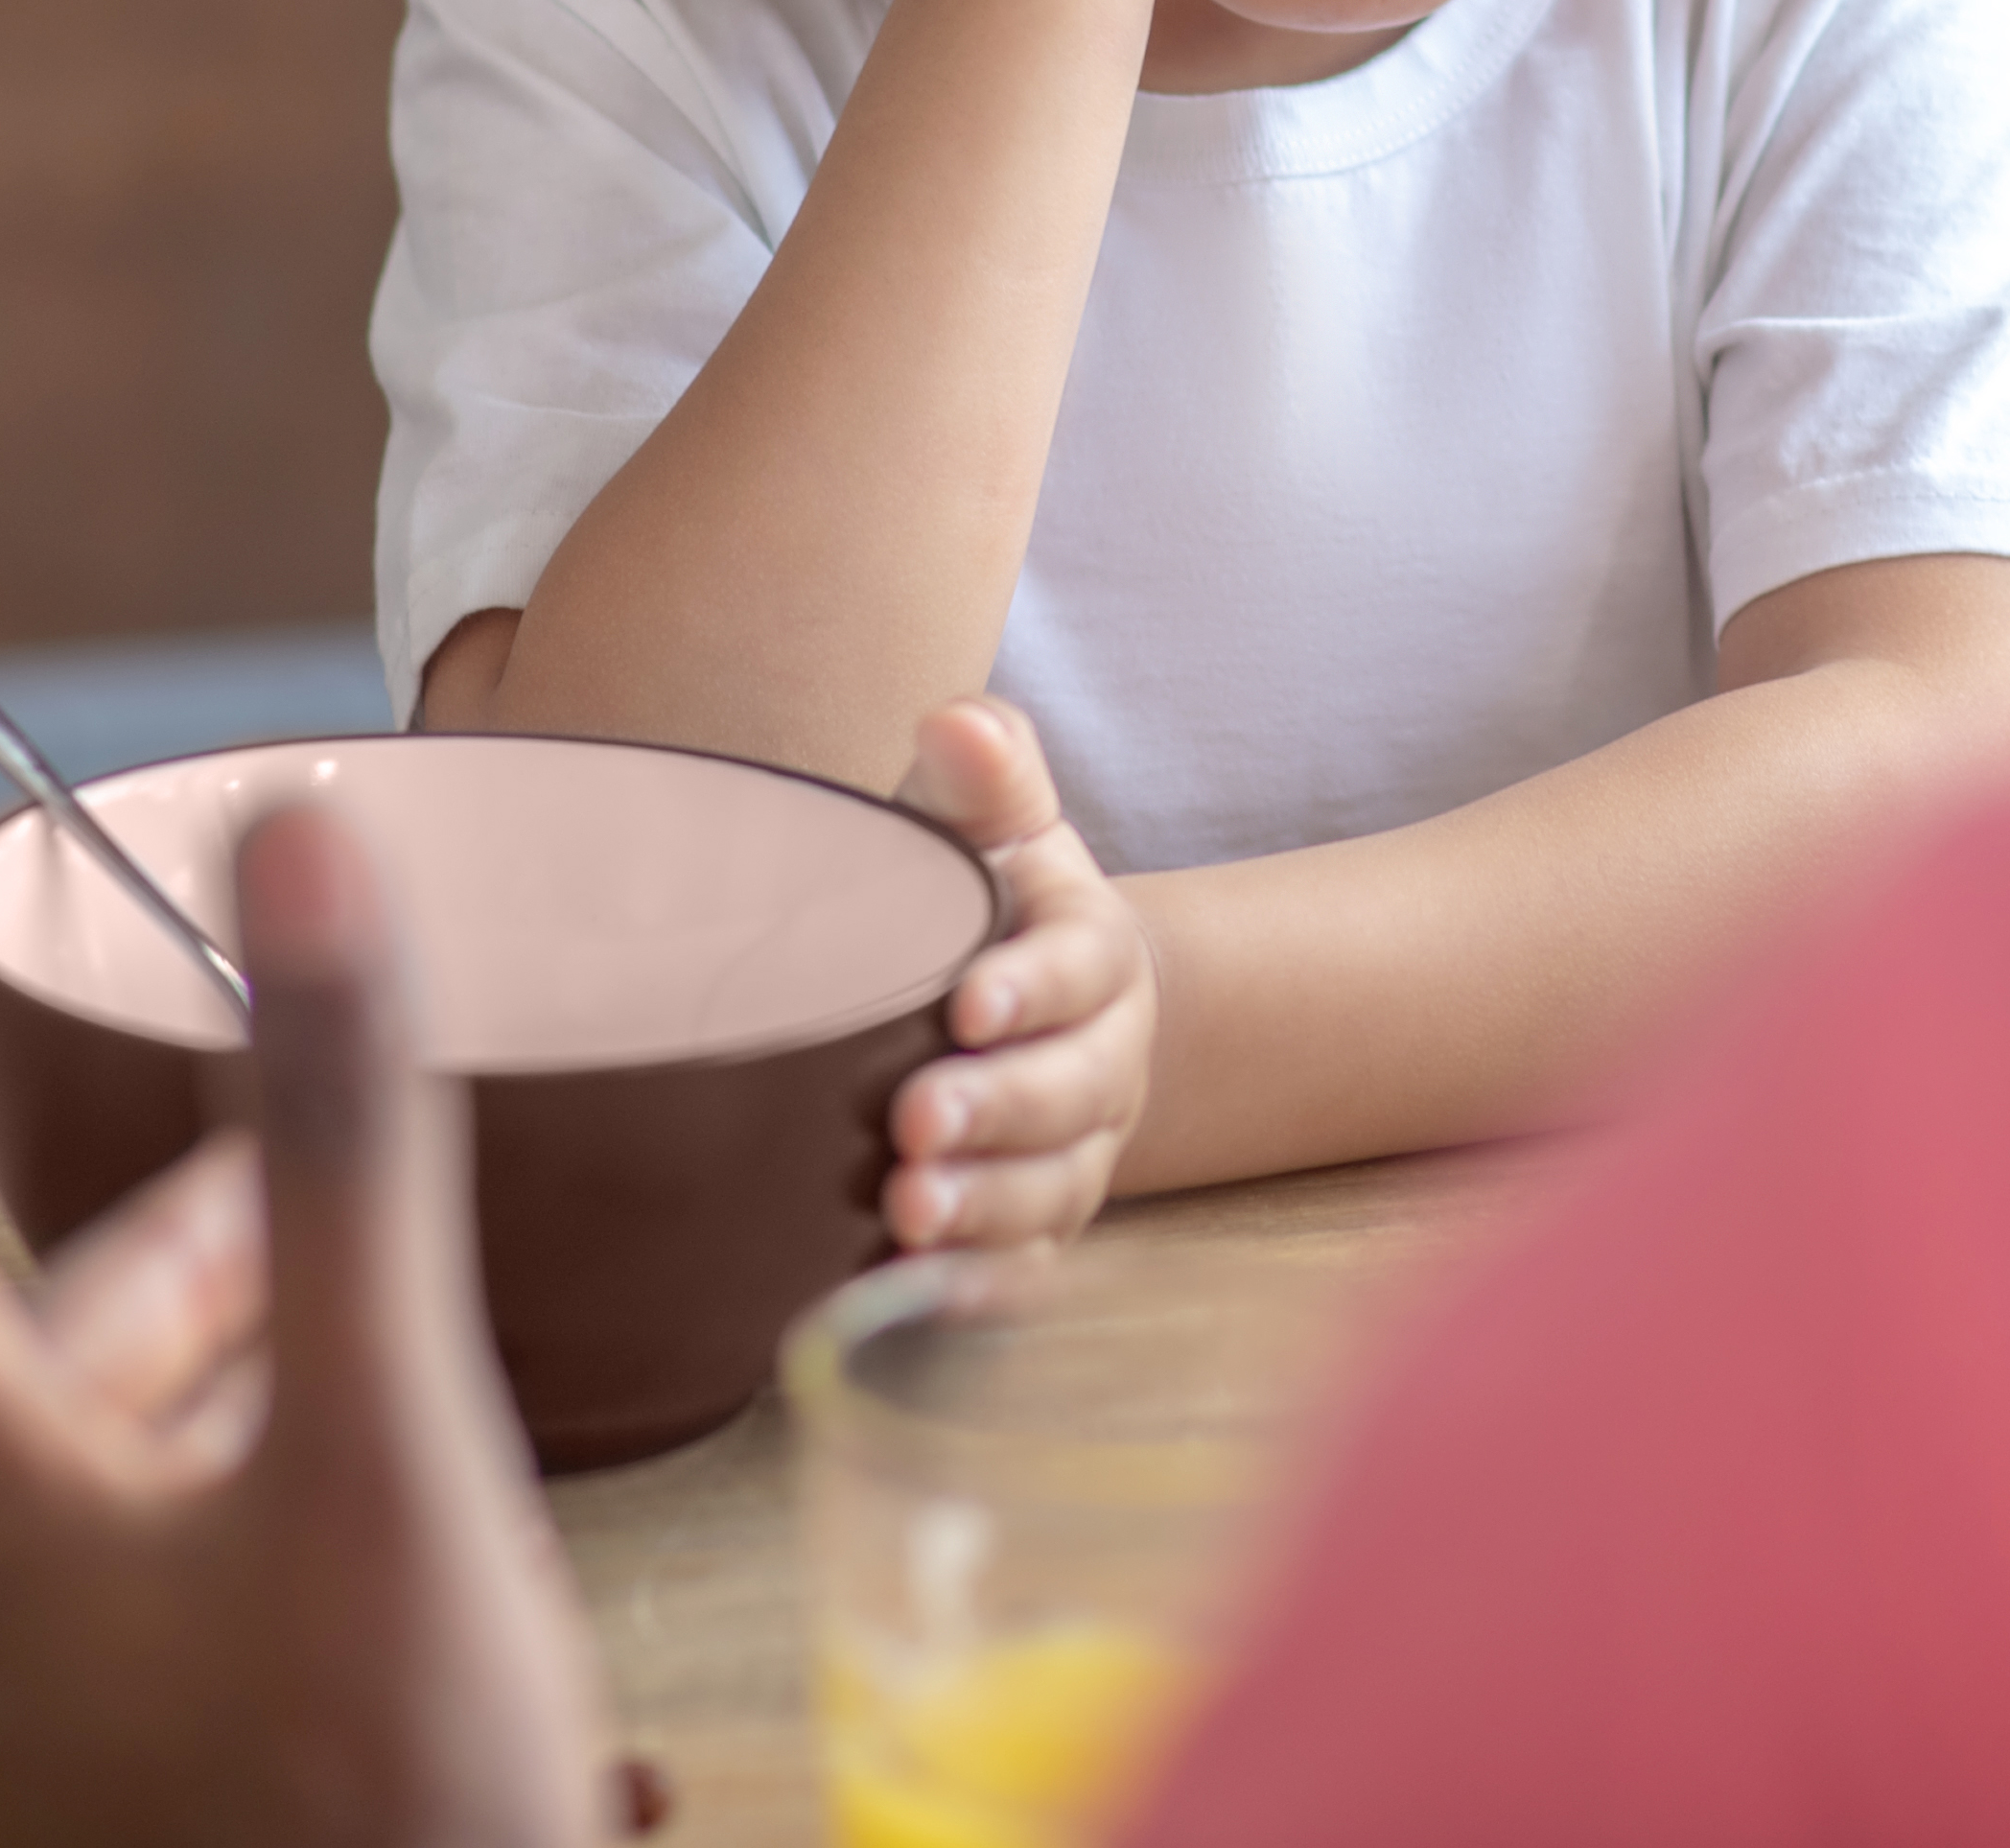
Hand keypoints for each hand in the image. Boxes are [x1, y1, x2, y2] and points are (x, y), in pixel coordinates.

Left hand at [0, 806, 615, 1847]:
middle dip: (143, 1264)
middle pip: (19, 1404)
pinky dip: (276, 1525)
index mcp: (6, 1541)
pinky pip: (192, 1633)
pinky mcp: (188, 1829)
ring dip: (221, 1398)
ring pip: (112, 1520)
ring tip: (359, 1333)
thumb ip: (343, 1144)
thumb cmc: (391, 1798)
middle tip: (263, 1171)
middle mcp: (13, 1657)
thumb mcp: (388, 1430)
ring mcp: (93, 1767)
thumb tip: (295, 851)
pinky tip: (411, 1532)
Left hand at [886, 695, 1155, 1250]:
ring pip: (1050, 1190)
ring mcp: (1076, 1154)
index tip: (967, 1001)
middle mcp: (1101, 1062)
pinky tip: (915, 1288)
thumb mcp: (997, 829)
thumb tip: (954, 720)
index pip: (1078, 967)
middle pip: (1068, 1092)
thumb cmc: (990, 904)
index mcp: (1093, 955)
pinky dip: (976, 1285)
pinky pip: (1022, 1267)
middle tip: (918, 1123)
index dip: (1031, 987)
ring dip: (985, 1206)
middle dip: (1000, 1110)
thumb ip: (986, 773)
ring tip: (907, 1212)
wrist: (1038, 1016)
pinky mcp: (1037, 1226)